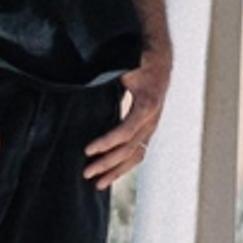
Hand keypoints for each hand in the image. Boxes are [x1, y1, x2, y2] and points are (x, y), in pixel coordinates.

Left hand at [86, 43, 173, 186]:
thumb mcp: (124, 62)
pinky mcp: (146, 130)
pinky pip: (137, 153)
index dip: (107, 142)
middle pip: (130, 148)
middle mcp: (152, 118)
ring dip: (116, 170)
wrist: (158, 59)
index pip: (127, 129)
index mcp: (147, 103)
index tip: (87, 150)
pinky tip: (109, 175)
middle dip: (107, 162)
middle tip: (86, 172)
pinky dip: (123, 166)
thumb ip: (109, 71)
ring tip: (97, 183)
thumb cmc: (137, 59)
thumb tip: (84, 74)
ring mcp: (151, 126)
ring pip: (135, 155)